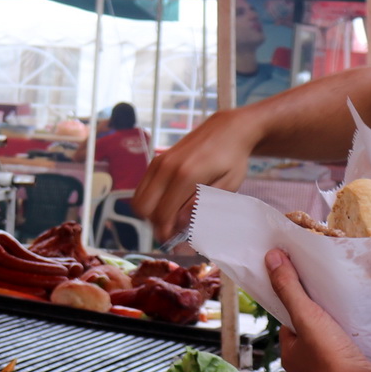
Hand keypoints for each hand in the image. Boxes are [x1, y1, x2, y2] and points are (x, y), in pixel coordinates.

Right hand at [135, 109, 260, 242]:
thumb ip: (201, 205)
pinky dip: (150, 200)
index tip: (174, 241)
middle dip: (155, 224)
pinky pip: (142, 188)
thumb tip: (179, 223)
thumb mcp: (226, 186)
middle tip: (172, 229)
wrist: (226, 130)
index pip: (163, 213)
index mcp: (186, 175)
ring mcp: (158, 162)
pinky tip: (167, 202)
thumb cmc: (232, 159)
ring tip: (170, 216)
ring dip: (150, 213)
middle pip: (143, 208)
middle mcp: (166, 168)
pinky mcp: (156, 160)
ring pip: (138, 198)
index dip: (165, 232)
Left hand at [267, 248, 370, 371]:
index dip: (297, 308)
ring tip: (350, 319)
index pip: (289, 326)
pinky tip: (362, 340)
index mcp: (289, 356)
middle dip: (320, 322)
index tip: (309, 294)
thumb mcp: (306, 316)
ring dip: (337, 335)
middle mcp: (304, 369)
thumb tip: (271, 258)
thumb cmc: (329, 357)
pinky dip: (352, 348)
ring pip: (329, 348)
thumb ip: (289, 288)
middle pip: (309, 336)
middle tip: (334, 305)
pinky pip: (346, 358)